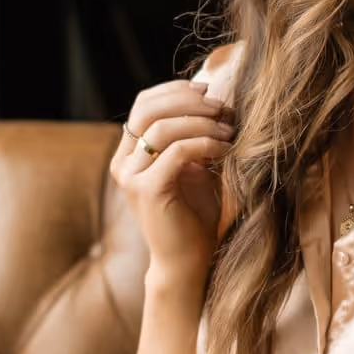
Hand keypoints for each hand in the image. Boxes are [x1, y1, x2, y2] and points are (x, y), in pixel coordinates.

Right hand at [111, 67, 237, 282]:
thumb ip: (194, 137)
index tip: (208, 91)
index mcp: (129, 154)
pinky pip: (177, 152)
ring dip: (202, 122)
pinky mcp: (146, 190)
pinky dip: (205, 144)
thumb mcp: (195, 167)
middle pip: (148, 108)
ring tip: (229, 130)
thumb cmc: (194, 216)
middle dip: (189, 101)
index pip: (144, 104)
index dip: (175, 91)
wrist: (186, 262)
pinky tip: (225, 150)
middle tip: (222, 108)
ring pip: (163, 127)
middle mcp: (123, 163)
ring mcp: (131, 177)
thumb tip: (214, 101)